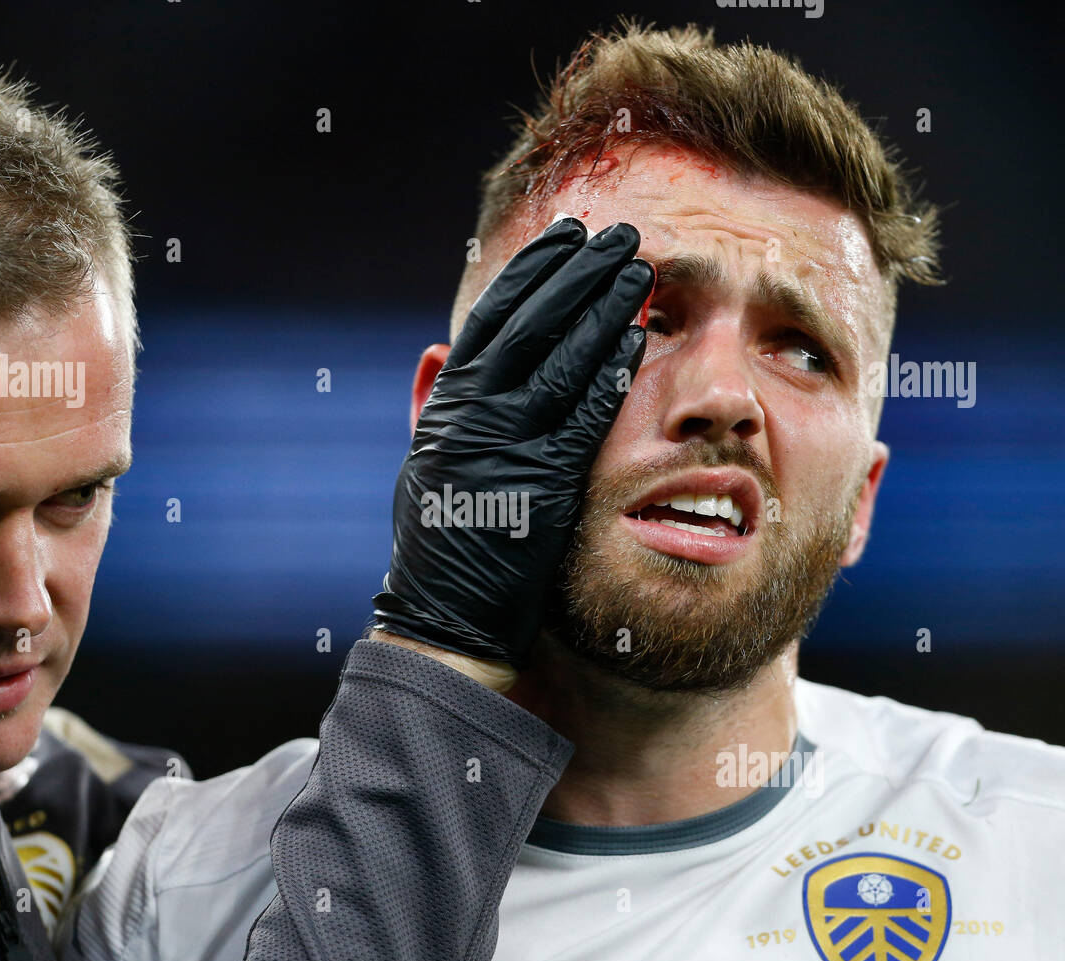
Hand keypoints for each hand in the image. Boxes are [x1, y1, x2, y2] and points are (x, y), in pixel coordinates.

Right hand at [371, 217, 652, 668]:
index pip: (493, 319)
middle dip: (579, 273)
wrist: (444, 620)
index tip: (567, 237)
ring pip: (560, 360)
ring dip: (604, 309)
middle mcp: (473, 417)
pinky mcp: (543, 483)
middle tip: (621, 236)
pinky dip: (609, 373)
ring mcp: (507, 448)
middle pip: (532, 324)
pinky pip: (582, 416)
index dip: (534, 273)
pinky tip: (638, 338)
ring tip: (640, 270)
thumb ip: (434, 406)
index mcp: (446, 408)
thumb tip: (436, 351)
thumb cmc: (440, 544)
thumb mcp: (423, 465)